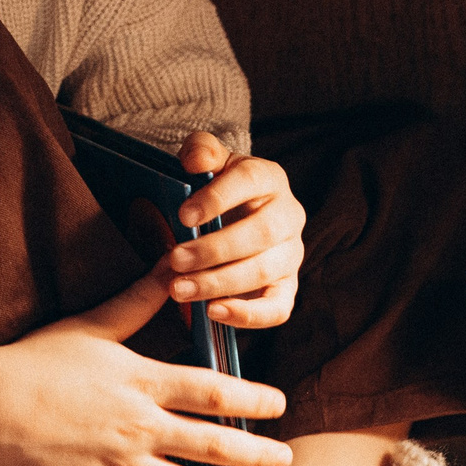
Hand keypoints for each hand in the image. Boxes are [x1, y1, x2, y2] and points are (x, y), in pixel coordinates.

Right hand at [0, 266, 293, 465]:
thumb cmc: (38, 361)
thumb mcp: (91, 325)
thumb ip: (138, 301)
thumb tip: (172, 264)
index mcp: (142, 382)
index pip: (212, 392)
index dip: (252, 399)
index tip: (279, 404)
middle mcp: (139, 428)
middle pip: (213, 445)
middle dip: (256, 454)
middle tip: (286, 459)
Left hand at [166, 134, 305, 328]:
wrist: (234, 214)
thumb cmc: (217, 187)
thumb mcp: (208, 161)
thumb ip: (201, 151)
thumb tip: (196, 161)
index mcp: (269, 178)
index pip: (249, 182)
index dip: (217, 198)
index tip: (183, 215)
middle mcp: (288, 215)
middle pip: (259, 233)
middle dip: (213, 249)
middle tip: (173, 259)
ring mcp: (291, 254)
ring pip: (263, 271)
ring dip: (219, 282)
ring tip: (179, 288)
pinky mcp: (286, 288)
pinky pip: (277, 308)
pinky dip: (248, 315)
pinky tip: (213, 312)